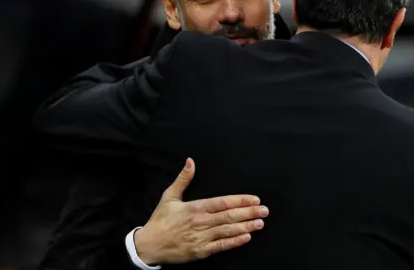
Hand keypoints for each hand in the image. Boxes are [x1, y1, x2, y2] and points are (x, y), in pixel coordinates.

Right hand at [134, 158, 268, 264]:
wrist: (148, 245)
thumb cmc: (160, 220)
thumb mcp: (169, 196)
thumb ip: (183, 179)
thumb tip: (190, 161)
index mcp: (195, 208)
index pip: (222, 202)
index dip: (240, 200)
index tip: (255, 199)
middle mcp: (200, 222)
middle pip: (229, 216)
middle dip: (248, 213)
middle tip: (264, 211)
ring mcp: (200, 238)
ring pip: (227, 231)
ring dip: (245, 226)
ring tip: (259, 223)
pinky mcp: (200, 251)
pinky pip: (220, 246)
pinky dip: (234, 242)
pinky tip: (246, 238)